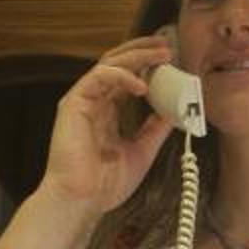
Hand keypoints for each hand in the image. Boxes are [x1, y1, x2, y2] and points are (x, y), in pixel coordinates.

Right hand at [35, 34, 177, 224]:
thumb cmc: (105, 184)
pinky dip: (121, 75)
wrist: (82, 202)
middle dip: (144, 51)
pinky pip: (98, 77)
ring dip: (137, 56)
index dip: (149, 66)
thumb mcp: (142, 151)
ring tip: (162, 54)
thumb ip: (155, 129)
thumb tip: (174, 110)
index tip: (173, 61)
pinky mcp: (73, 103)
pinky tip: (142, 85)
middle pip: (118, 63)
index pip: (127, 77)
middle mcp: (94, 102)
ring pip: (108, 63)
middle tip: (168, 47)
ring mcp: (82, 101)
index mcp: (107, 112)